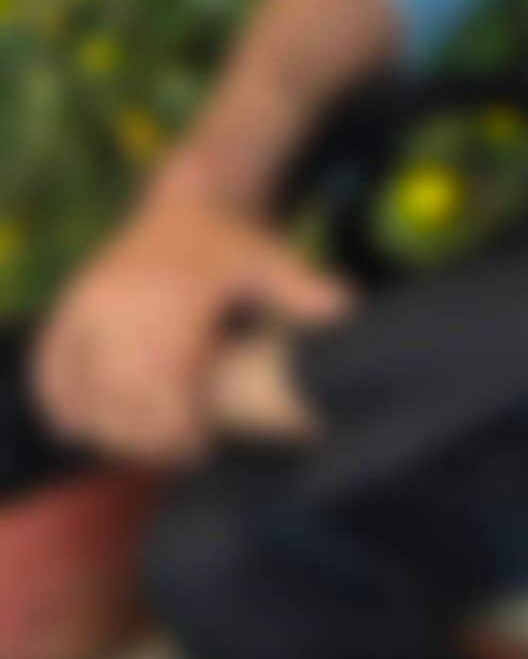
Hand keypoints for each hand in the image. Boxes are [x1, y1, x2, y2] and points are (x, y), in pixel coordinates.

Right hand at [30, 197, 354, 473]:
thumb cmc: (232, 245)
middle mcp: (124, 302)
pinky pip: (51, 367)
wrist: (185, 202)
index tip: (201, 448)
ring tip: (141, 449)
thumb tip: (345, 312)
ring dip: (108, 428)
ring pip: (85, 387)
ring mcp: (89, 305)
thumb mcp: (270, 259)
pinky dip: (61, 402)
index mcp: (174, 298)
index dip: (178, 425)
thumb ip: (303, 290)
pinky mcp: (68, 309)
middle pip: (125, 394)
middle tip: (178, 456)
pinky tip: (84, 429)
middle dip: (149, 436)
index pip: (168, 381)